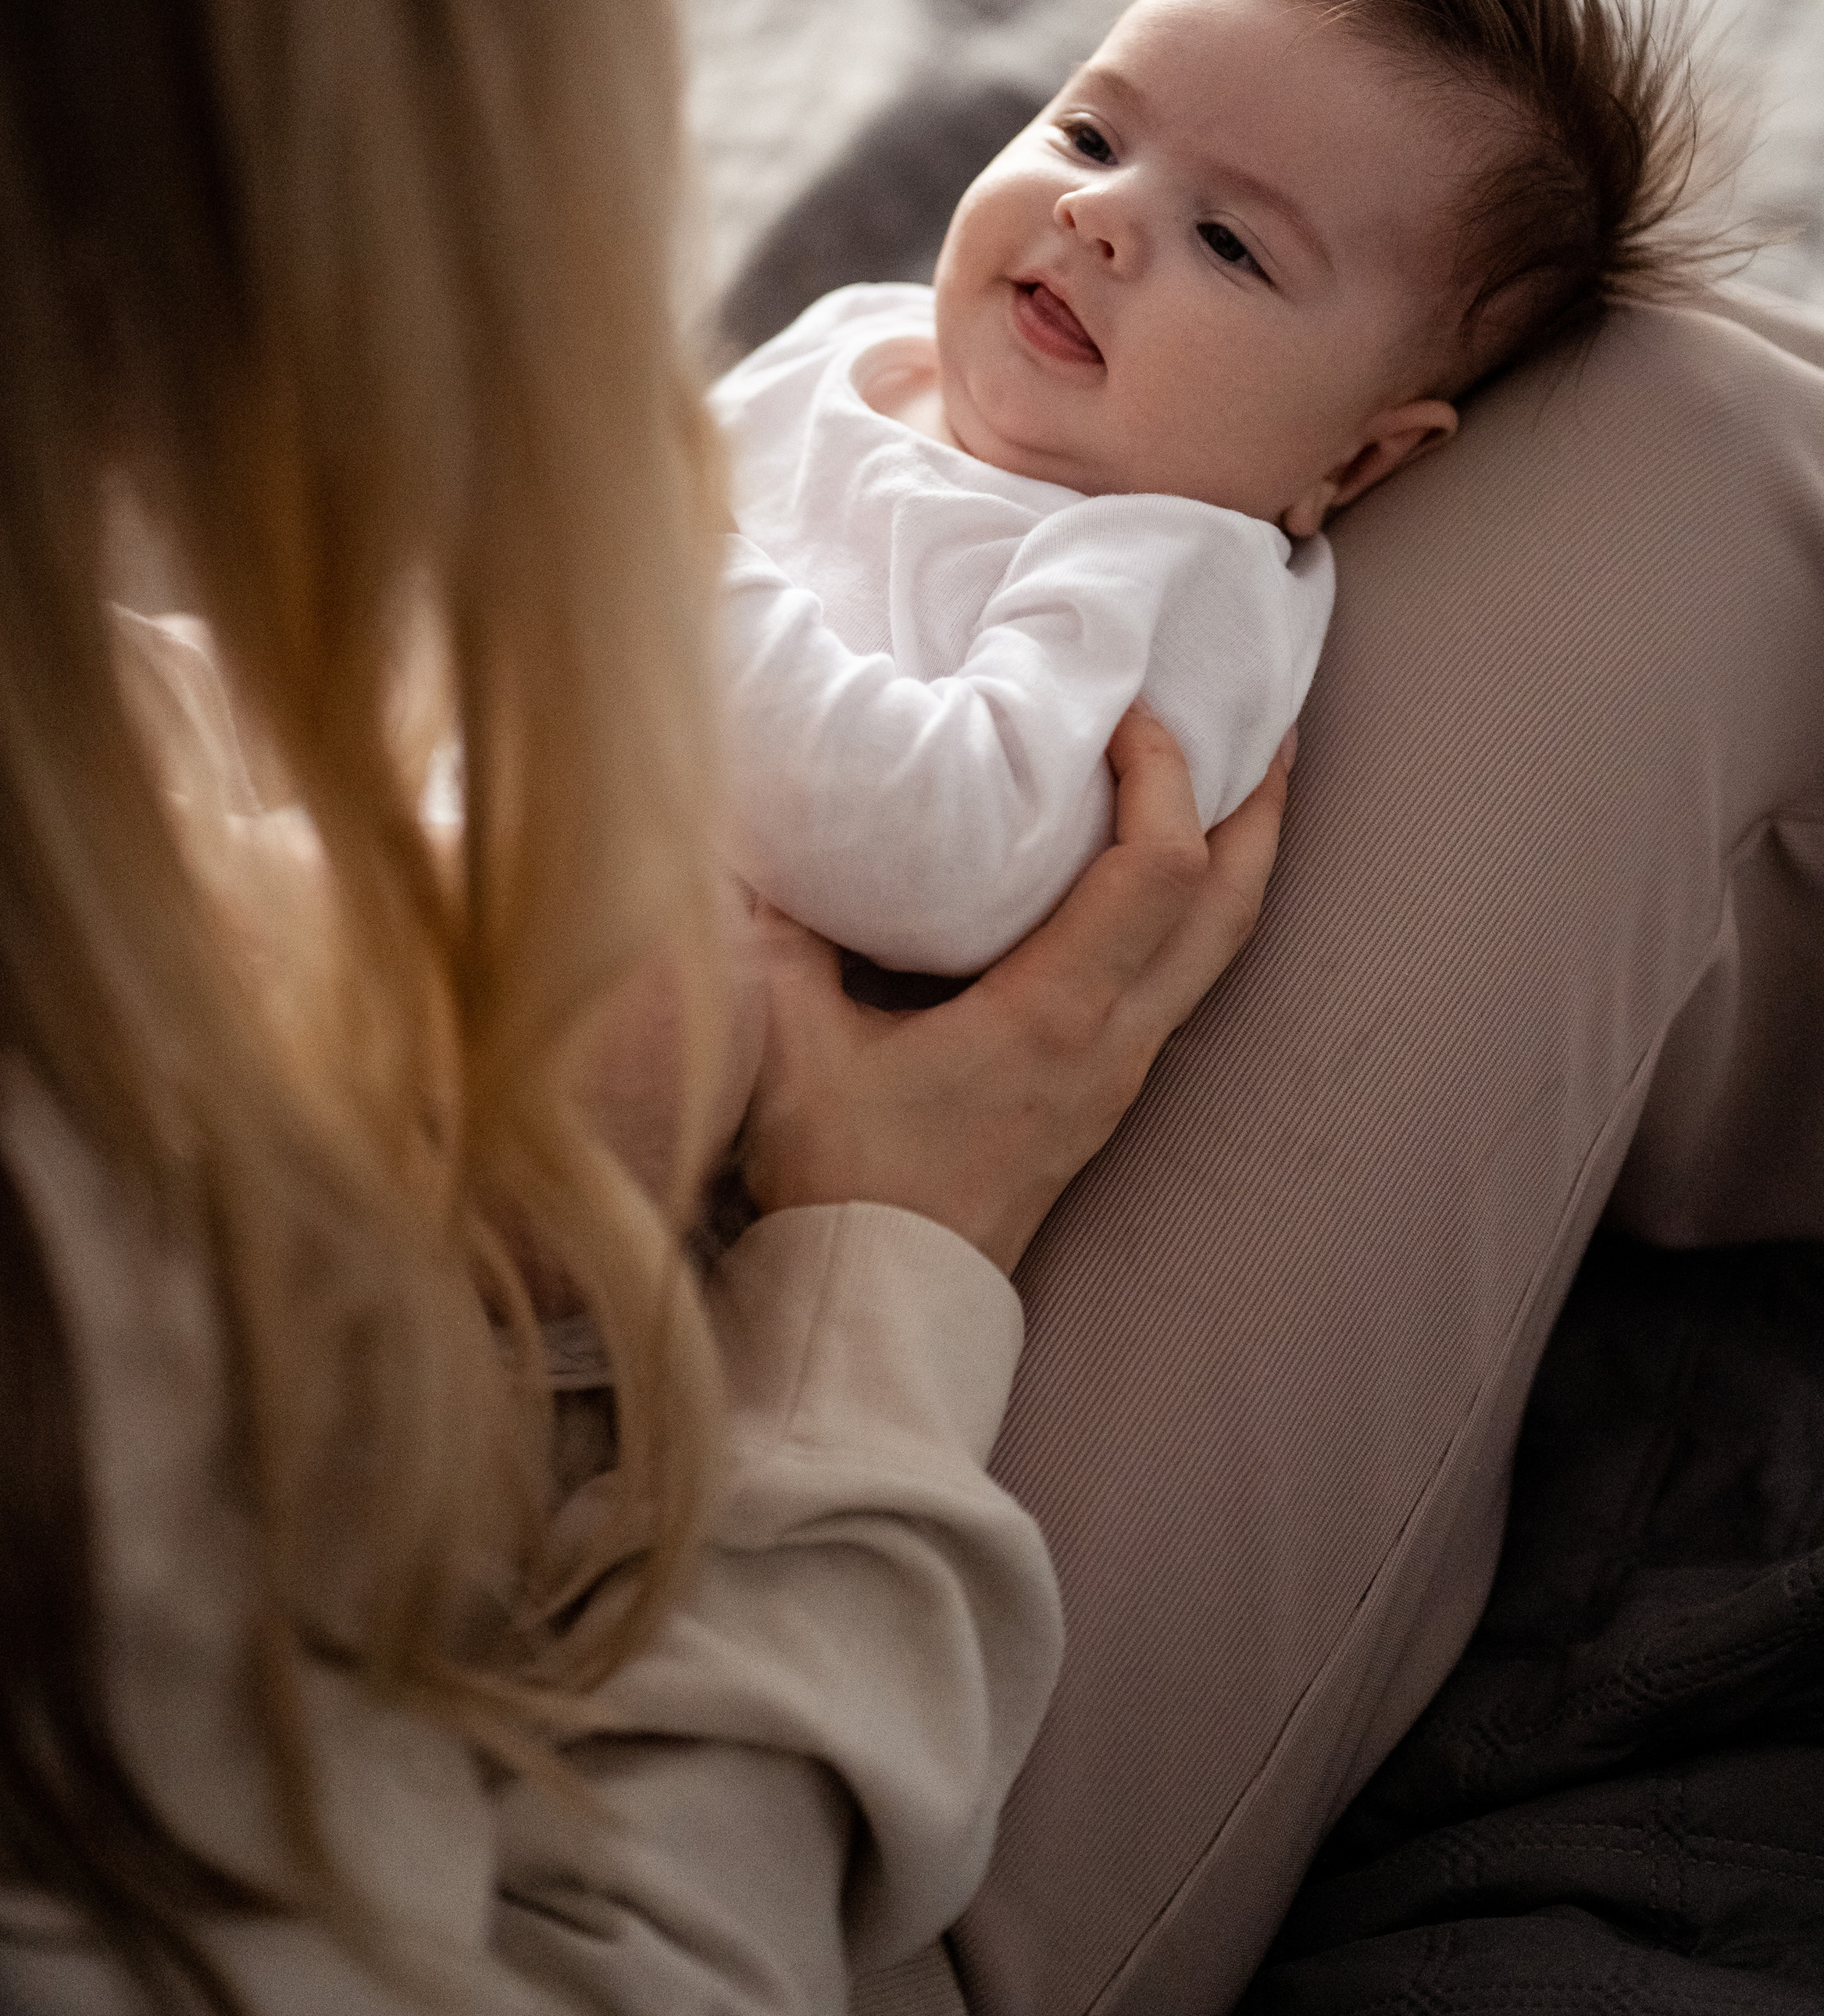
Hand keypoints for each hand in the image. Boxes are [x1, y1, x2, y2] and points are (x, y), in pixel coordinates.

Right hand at [738, 708, 1290, 1273]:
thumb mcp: (791, 1046)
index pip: (1157, 867)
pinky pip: (1181, 981)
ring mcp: (1121, 1074)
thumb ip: (774, 933)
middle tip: (1264, 721)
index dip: (1158, 771)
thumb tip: (751, 834)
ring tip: (1237, 785)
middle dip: (1255, 805)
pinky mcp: (1104, 1096)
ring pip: (1219, 947)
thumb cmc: (844, 1182)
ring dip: (1238, 858)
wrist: (881, 1308)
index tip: (1123, 707)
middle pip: (1231, 903)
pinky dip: (1193, 912)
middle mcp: (1115, 1041)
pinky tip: (1156, 885)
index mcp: (1056, 1014)